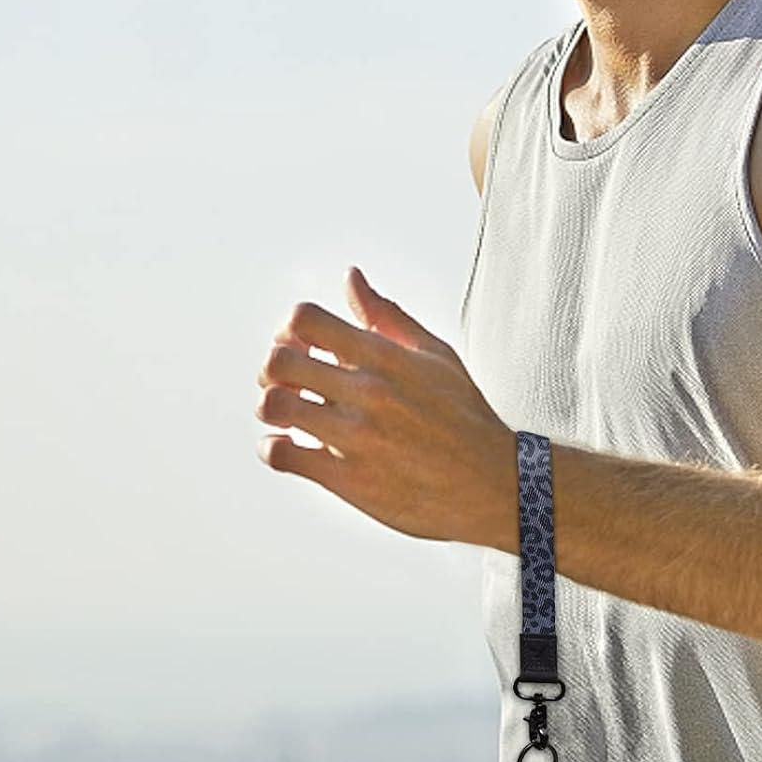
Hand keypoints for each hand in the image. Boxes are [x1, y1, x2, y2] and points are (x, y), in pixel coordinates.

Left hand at [254, 266, 515, 546]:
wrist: (491, 483)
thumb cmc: (464, 415)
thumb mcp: (434, 354)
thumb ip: (386, 315)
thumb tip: (351, 278)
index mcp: (385, 357)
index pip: (306, 320)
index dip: (292, 329)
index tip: (303, 345)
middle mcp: (367, 392)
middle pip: (279, 361)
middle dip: (274, 368)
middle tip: (287, 380)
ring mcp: (355, 437)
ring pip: (274, 407)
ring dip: (270, 407)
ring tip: (287, 413)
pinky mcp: (348, 479)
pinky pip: (283, 456)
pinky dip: (272, 449)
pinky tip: (287, 447)